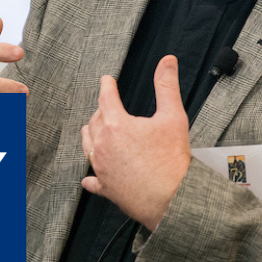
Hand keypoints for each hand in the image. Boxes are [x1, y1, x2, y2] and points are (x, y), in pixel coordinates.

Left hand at [81, 55, 189, 229]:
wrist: (172, 200)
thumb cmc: (172, 162)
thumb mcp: (173, 117)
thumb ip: (167, 86)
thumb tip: (167, 62)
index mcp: (116, 126)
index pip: (106, 98)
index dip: (106, 86)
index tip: (106, 80)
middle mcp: (103, 146)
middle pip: (94, 120)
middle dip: (100, 110)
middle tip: (106, 105)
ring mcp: (101, 168)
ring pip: (87, 146)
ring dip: (91, 135)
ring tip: (95, 130)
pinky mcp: (105, 188)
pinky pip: (91, 180)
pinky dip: (91, 176)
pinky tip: (89, 177)